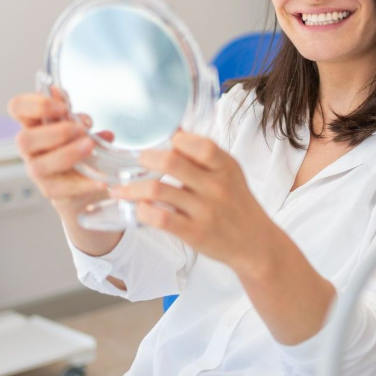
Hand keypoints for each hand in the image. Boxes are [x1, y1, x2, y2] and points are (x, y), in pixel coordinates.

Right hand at [8, 88, 113, 210]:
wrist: (88, 179)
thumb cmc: (78, 146)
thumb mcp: (80, 127)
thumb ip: (77, 117)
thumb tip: (81, 115)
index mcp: (35, 125)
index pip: (17, 108)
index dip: (34, 104)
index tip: (61, 105)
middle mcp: (31, 148)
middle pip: (24, 140)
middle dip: (55, 132)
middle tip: (80, 129)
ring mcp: (38, 171)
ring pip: (39, 166)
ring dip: (67, 154)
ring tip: (90, 146)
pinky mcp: (52, 190)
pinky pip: (63, 189)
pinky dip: (84, 183)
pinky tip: (101, 179)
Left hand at [110, 131, 278, 278]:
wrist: (255, 243)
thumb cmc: (238, 204)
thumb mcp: (230, 174)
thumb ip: (205, 155)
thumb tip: (176, 132)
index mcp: (226, 167)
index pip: (199, 144)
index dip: (176, 140)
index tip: (163, 142)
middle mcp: (216, 187)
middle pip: (172, 163)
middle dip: (146, 159)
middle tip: (137, 160)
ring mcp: (205, 211)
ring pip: (158, 191)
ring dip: (133, 188)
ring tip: (121, 188)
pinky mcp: (194, 233)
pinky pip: (160, 219)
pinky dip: (143, 211)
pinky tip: (138, 208)